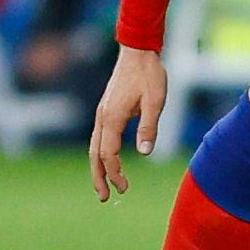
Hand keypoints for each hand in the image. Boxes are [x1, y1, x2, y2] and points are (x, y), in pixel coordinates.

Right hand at [88, 45, 167, 201]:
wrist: (138, 51)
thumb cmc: (149, 74)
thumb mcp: (155, 101)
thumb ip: (148, 127)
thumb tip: (144, 152)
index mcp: (112, 117)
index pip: (108, 154)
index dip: (114, 173)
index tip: (124, 188)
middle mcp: (102, 117)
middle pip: (95, 155)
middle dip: (99, 177)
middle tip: (105, 198)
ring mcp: (102, 112)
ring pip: (94, 147)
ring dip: (98, 168)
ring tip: (103, 186)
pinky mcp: (106, 109)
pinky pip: (99, 137)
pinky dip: (100, 154)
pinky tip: (108, 161)